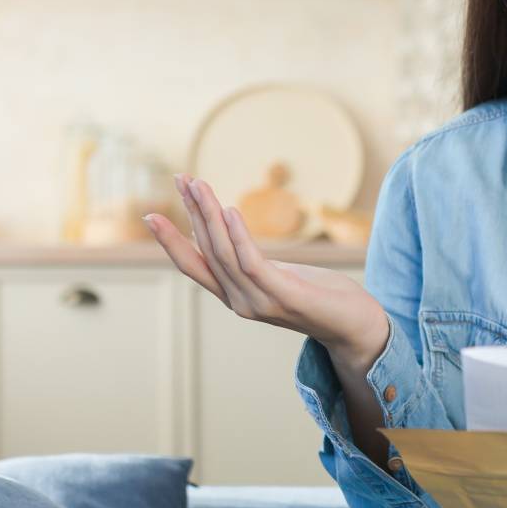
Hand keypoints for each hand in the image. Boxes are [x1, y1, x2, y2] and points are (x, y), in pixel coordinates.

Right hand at [145, 174, 389, 363]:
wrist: (356, 327)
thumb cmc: (321, 296)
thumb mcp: (280, 275)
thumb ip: (252, 262)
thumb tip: (232, 233)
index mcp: (236, 296)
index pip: (194, 265)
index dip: (171, 240)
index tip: (149, 214)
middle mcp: (241, 302)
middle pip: (206, 251)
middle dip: (191, 212)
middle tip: (180, 179)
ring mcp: (260, 302)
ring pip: (224, 253)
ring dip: (209, 215)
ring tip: (199, 185)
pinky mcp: (283, 297)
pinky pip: (252, 263)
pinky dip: (238, 235)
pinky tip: (230, 210)